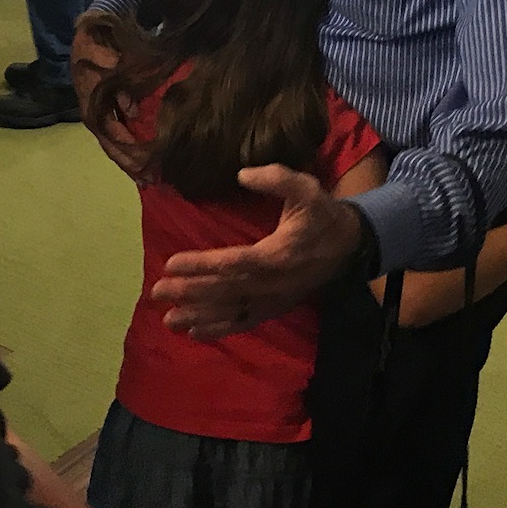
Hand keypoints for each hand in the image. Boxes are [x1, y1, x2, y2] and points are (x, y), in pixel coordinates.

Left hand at [150, 165, 357, 337]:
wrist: (349, 245)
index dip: (201, 264)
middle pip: (225, 290)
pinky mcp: (275, 308)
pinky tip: (194, 333)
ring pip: (231, 311)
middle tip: (157, 292)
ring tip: (167, 320)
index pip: (232, 262)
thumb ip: (276, 178)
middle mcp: (273, 283)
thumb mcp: (305, 187)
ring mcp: (274, 300)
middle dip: (190, 292)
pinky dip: (219, 329)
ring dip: (198, 316)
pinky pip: (244, 322)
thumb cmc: (321, 213)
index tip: (171, 263)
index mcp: (277, 254)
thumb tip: (242, 174)